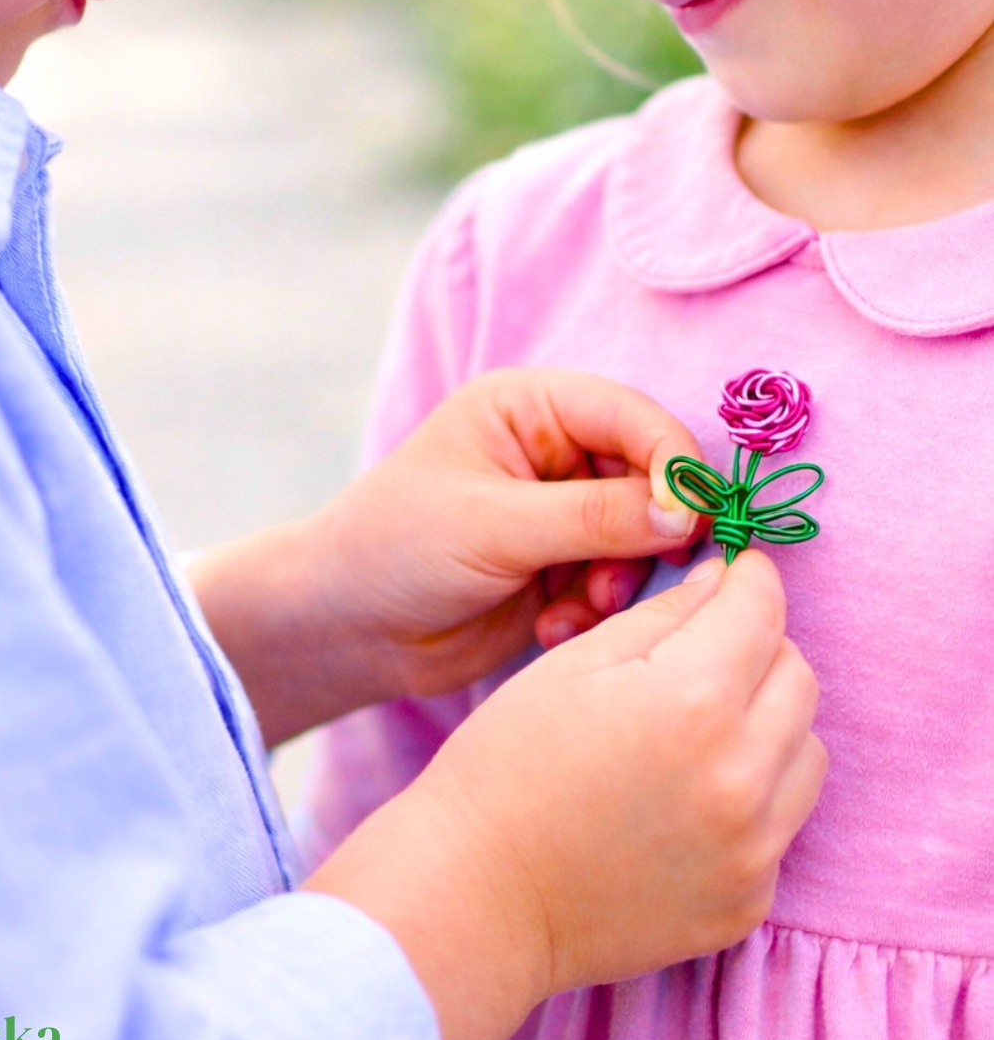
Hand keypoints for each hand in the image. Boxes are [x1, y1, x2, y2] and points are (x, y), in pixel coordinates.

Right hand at [307, 552, 826, 1039]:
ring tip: (699, 730)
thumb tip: (725, 581)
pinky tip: (687, 798)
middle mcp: (739, 774)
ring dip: (768, 723)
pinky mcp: (747, 900)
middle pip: (799, 675)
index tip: (735, 575)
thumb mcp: (575, 663)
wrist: (476, 894)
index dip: (749, 579)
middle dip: (759, 648)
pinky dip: (752, 796)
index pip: (763, 608)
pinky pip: (782, 822)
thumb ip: (665, 614)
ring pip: (806, 750)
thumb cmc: (506, 765)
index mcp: (692, 699)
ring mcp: (751, 848)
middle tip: (705, 653)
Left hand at [312, 366, 704, 693]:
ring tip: (575, 610)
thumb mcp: (493, 525)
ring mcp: (562, 511)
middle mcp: (554, 451)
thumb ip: (593, 516)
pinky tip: (551, 629)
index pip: (629, 416)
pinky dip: (597, 610)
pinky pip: (619, 582)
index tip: (691, 518)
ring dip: (619, 581)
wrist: (348, 631)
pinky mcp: (564, 567)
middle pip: (648, 477)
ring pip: (642, 537)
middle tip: (616, 583)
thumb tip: (687, 512)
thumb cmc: (397, 548)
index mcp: (529, 408)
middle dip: (645, 534)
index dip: (670, 461)